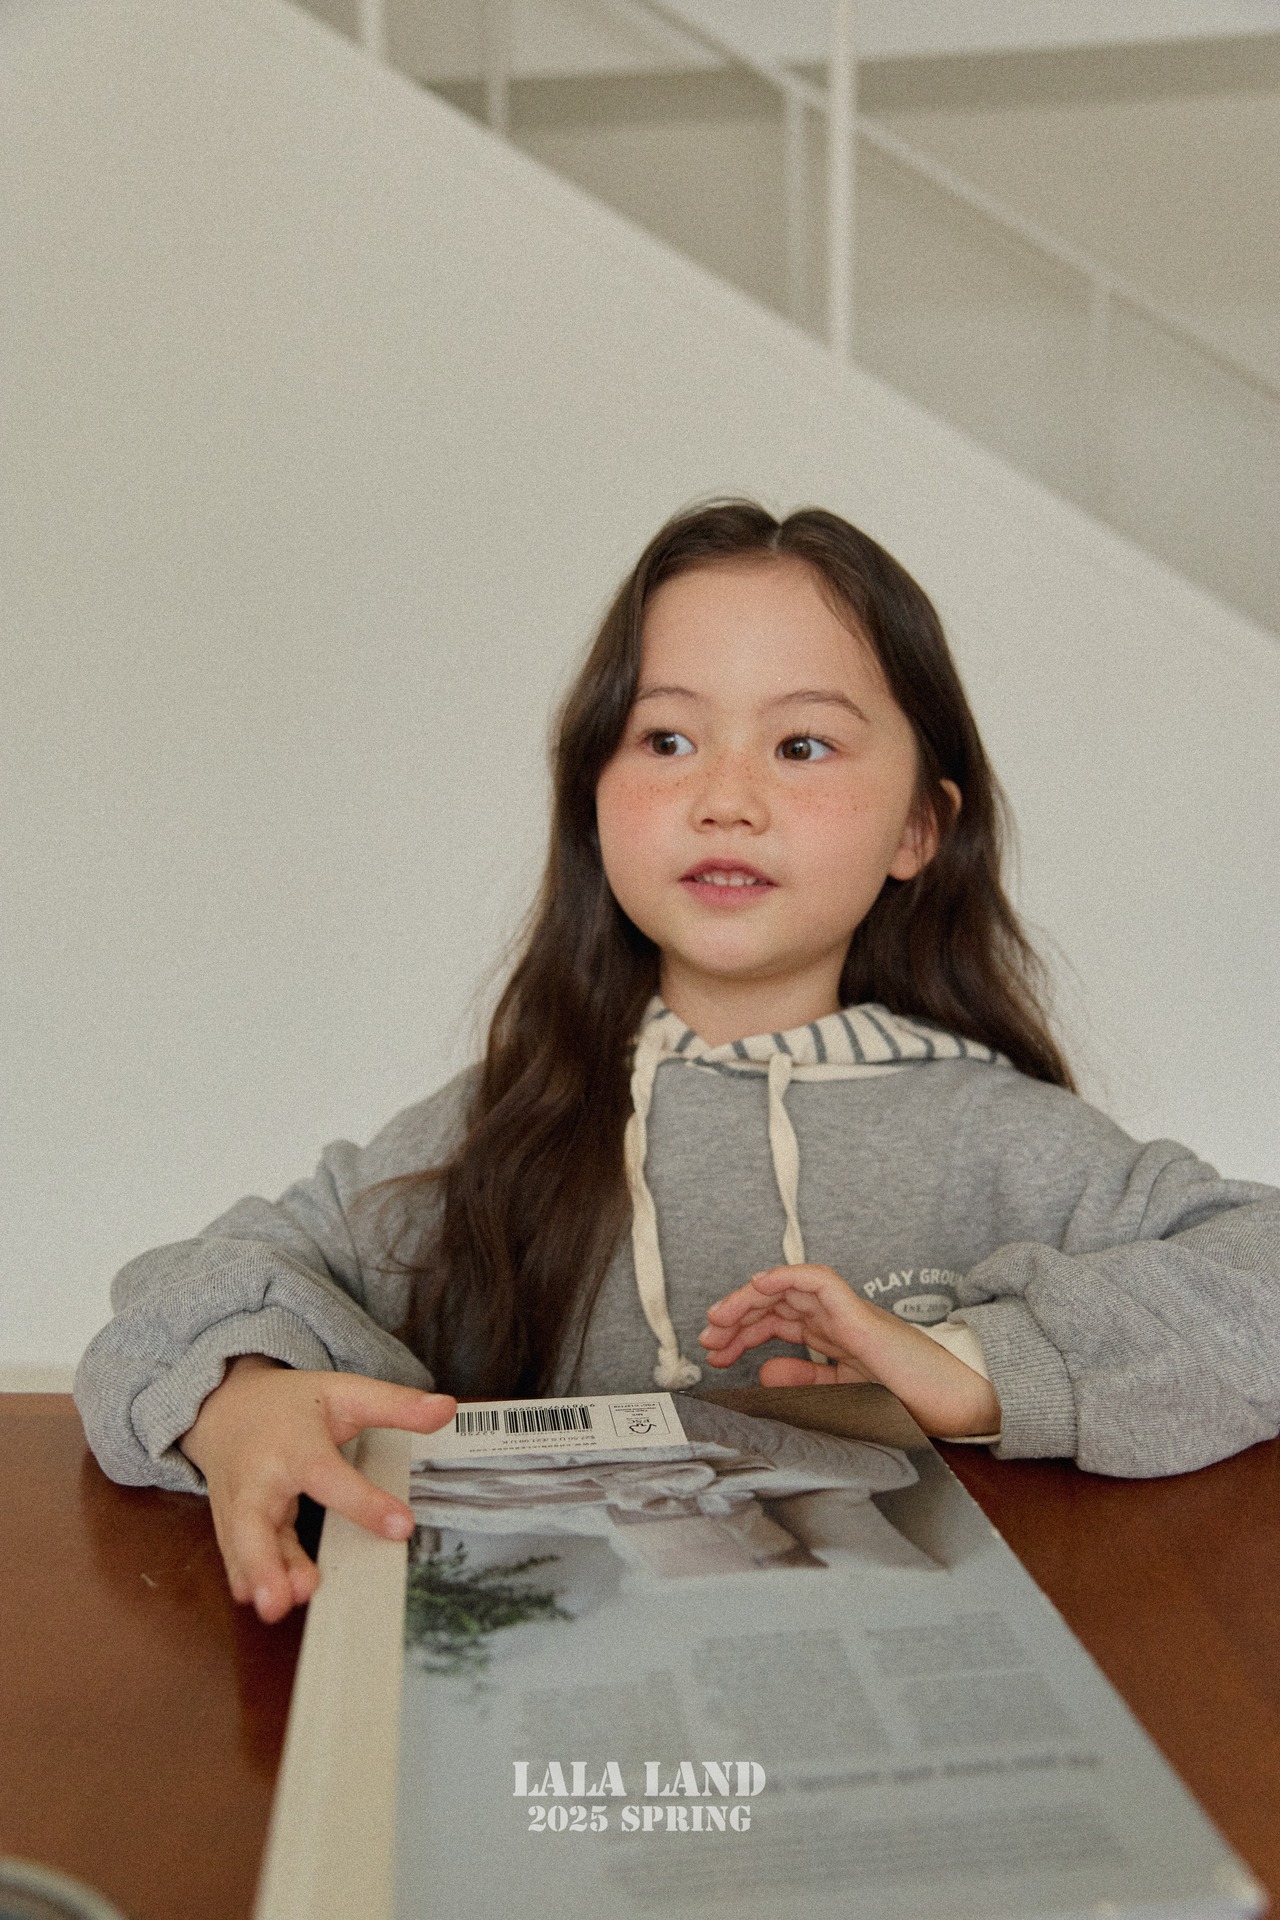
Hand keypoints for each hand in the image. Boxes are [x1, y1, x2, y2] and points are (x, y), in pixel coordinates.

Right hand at [179, 1355, 455, 1622]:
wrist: (226, 1406)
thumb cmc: (293, 1404)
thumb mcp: (345, 1392)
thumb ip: (394, 1404)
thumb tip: (447, 1408)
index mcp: (296, 1445)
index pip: (329, 1477)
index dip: (364, 1503)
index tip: (402, 1527)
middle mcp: (261, 1478)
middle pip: (256, 1521)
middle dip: (267, 1560)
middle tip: (292, 1595)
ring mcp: (240, 1504)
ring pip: (244, 1545)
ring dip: (262, 1575)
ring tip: (280, 1607)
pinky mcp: (231, 1524)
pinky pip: (238, 1554)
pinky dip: (247, 1576)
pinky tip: (260, 1601)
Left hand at [698, 1264, 999, 1439]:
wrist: (958, 1404)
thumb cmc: (912, 1400)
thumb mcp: (844, 1395)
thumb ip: (806, 1382)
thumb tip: (765, 1372)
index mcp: (835, 1338)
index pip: (778, 1323)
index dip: (743, 1333)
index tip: (716, 1353)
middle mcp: (838, 1320)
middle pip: (776, 1303)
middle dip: (736, 1316)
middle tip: (707, 1338)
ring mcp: (849, 1314)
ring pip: (789, 1288)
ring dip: (749, 1298)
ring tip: (720, 1318)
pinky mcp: (860, 1315)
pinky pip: (820, 1281)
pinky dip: (788, 1277)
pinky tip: (761, 1286)